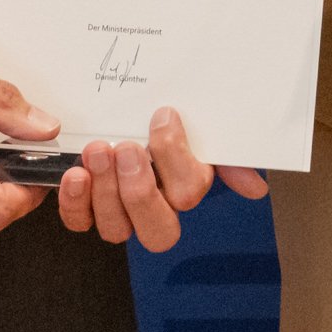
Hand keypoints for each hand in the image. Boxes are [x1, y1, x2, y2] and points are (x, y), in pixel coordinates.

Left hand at [54, 107, 272, 250]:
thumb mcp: (192, 118)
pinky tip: (76, 173)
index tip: (161, 117)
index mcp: (183, 181)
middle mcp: (154, 204)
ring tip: (97, 150)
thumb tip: (255, 189)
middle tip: (127, 148)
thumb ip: (226, 153)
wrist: (93, 98)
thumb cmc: (143, 108)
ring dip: (106, 191)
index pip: (190, 193)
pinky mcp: (83, 206)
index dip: (176, 159)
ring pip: (117, 230)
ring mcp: (117, 209)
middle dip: (141, 192)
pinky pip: (81, 223)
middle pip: (159, 232)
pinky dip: (76, 202)